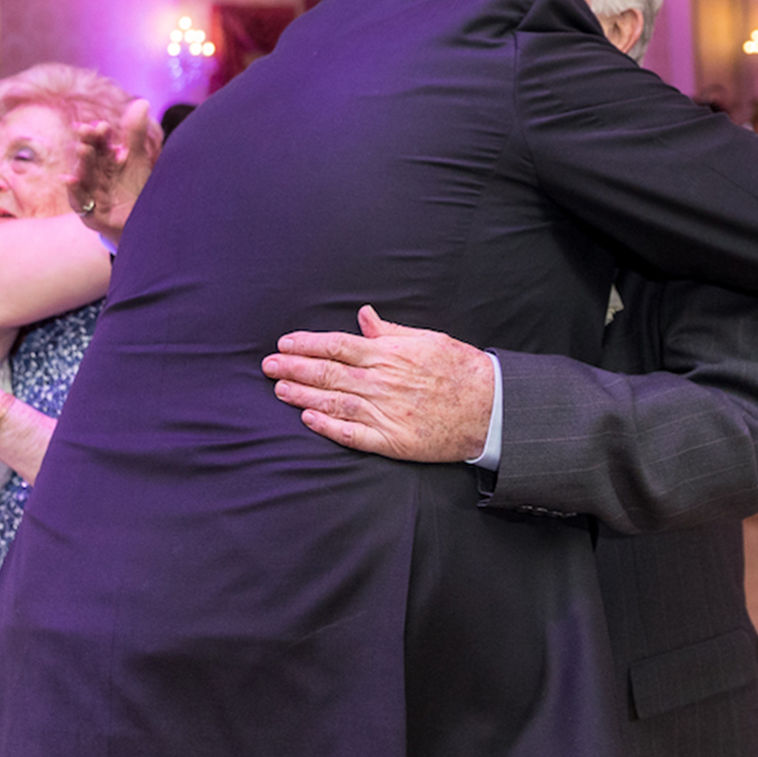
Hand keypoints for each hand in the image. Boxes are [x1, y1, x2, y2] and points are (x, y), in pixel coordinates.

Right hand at [68, 98, 160, 239]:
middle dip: (88, 144)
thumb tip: (142, 101)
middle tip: (86, 130)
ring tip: (83, 149)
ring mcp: (90, 193)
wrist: (140, 222)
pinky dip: (74, 190)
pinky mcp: (89, 213)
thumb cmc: (134, 188)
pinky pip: (79, 201)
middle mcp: (94, 174)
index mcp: (105, 160)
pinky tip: (70, 179)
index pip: (101, 144)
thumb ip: (135, 134)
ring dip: (82, 163)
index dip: (100, 135)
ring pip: (83, 176)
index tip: (103, 125)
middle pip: (89, 157)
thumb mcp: (136, 160)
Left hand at [263, 305, 496, 462]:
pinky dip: (328, 426)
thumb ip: (391, 331)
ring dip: (303, 394)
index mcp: (390, 354)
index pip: (338, 345)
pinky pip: (353, 434)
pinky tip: (308, 418)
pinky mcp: (392, 440)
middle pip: (329, 372)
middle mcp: (382, 382)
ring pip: (334, 401)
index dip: (308, 343)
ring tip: (279, 389)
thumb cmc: (462, 370)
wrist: (490, 408)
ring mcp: (386, 412)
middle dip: (294, 367)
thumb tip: (364, 316)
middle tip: (267, 365)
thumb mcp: (429, 339)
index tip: (285, 343)